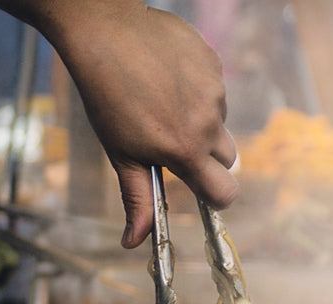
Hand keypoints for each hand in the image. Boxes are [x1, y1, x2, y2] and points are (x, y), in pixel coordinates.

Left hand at [47, 0, 237, 247]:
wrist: (104, 31)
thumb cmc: (106, 96)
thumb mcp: (120, 153)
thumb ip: (137, 198)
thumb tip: (134, 242)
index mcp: (185, 150)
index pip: (225, 192)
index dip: (217, 197)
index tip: (202, 190)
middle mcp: (207, 122)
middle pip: (228, 159)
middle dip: (208, 158)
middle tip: (176, 143)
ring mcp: (214, 91)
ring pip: (218, 120)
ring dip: (199, 119)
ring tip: (162, 100)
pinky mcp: (214, 63)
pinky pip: (214, 88)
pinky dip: (197, 88)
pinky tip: (168, 77)